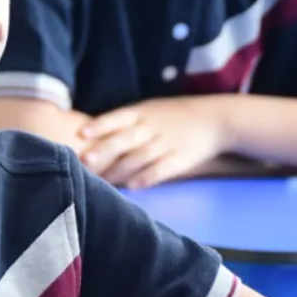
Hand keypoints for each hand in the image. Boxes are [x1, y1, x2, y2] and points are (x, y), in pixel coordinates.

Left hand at [77, 97, 229, 186]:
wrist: (215, 118)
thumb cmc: (173, 116)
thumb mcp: (150, 110)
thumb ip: (125, 122)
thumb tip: (91, 135)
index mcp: (143, 112)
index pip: (118, 117)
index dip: (100, 125)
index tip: (81, 134)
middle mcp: (153, 126)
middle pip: (125, 139)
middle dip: (104, 150)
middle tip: (85, 161)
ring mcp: (167, 142)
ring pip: (139, 157)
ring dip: (120, 170)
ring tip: (102, 181)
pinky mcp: (181, 158)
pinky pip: (162, 169)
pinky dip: (147, 177)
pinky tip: (133, 186)